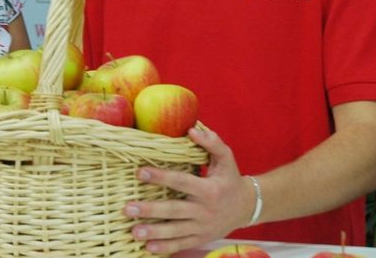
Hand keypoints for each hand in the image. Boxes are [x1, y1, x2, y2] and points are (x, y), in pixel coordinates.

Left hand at [123, 126, 253, 254]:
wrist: (247, 207)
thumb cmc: (231, 179)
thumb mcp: (226, 158)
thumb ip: (212, 143)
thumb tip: (191, 130)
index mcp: (209, 189)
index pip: (181, 182)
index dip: (161, 177)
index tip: (140, 172)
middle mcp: (204, 210)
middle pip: (174, 210)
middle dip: (150, 210)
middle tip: (128, 208)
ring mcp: (202, 227)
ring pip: (175, 231)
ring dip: (154, 233)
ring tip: (134, 231)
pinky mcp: (201, 238)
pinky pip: (182, 244)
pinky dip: (166, 248)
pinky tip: (148, 248)